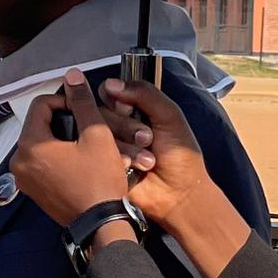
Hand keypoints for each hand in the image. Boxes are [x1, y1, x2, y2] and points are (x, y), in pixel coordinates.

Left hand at [10, 69, 139, 226]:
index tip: (84, 110)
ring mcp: (23, 178)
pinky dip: (58, 156)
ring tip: (87, 143)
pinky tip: (80, 160)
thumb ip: (82, 103)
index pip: (41, 105)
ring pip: (42, 144)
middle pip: (40, 125)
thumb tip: (71, 75)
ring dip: (63, 138)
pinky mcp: (32, 191)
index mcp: (29, 145)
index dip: (65, 102)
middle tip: (88, 127)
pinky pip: (42, 163)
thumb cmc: (99, 180)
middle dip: (64, 121)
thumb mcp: (97, 135)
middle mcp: (18, 161)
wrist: (100, 223)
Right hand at [83, 77, 210, 225]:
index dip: (116, 99)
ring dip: (126, 145)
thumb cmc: (180, 155)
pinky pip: (96, 154)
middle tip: (147, 139)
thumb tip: (110, 84)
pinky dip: (117, 158)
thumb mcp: (170, 116)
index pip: (108, 92)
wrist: (179, 193)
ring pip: (98, 132)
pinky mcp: (102, 165)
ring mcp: (108, 146)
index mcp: (133, 110)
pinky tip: (132, 168)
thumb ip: (145, 94)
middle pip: (101, 112)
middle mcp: (117, 126)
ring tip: (147, 160)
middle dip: (127, 126)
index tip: (129, 110)